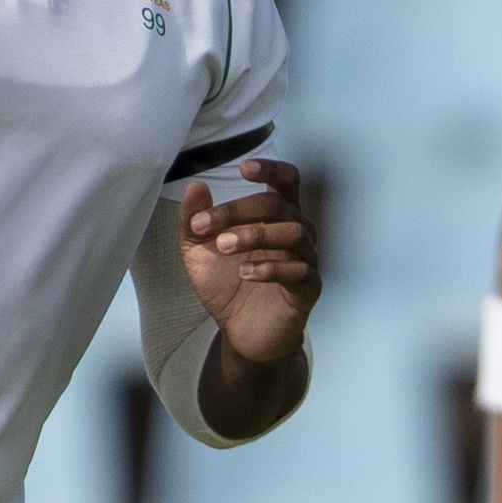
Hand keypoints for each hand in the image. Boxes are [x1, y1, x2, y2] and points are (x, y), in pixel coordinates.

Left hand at [181, 157, 318, 367]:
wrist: (240, 333)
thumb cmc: (227, 286)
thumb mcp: (199, 252)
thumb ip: (194, 221)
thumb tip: (195, 187)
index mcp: (275, 217)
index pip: (285, 182)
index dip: (271, 169)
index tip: (244, 169)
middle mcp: (297, 233)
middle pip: (278, 205)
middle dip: (239, 210)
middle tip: (206, 226)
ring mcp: (306, 260)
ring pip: (292, 233)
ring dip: (254, 235)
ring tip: (223, 247)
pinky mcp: (307, 290)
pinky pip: (299, 271)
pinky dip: (271, 268)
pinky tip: (246, 273)